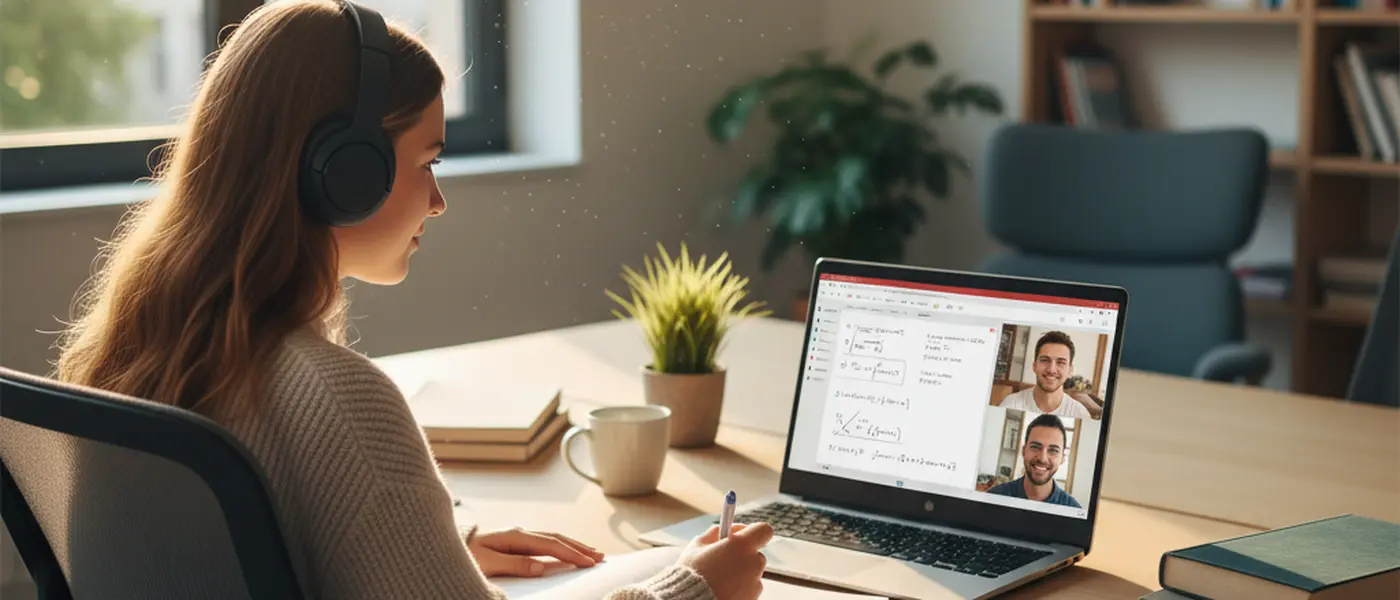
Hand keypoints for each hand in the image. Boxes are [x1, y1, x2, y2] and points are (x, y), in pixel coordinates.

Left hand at [467, 526, 605, 576]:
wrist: (447, 543)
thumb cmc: (466, 555)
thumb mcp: (487, 563)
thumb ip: (514, 564)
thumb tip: (541, 567)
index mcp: (516, 536)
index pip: (551, 545)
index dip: (571, 554)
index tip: (589, 563)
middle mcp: (521, 532)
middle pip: (557, 538)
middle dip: (580, 547)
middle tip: (601, 556)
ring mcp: (520, 535)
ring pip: (553, 538)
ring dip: (574, 545)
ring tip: (593, 552)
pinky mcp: (517, 540)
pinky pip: (546, 541)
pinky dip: (562, 545)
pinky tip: (568, 549)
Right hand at [676, 522, 773, 599]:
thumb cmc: (692, 574)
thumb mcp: (697, 545)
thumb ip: (714, 533)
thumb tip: (724, 530)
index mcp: (742, 545)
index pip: (764, 530)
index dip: (753, 532)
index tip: (739, 537)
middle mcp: (754, 563)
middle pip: (756, 554)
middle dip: (742, 556)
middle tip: (722, 560)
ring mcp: (755, 583)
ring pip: (752, 573)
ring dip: (740, 573)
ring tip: (719, 580)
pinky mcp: (753, 598)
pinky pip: (748, 589)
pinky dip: (739, 588)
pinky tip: (722, 590)